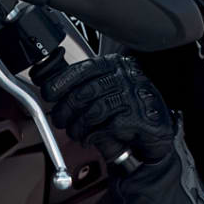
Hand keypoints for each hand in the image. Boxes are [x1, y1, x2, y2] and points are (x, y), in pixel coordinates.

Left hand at [40, 53, 175, 174]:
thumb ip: (82, 86)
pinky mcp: (139, 118)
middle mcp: (125, 76)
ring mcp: (134, 96)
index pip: (82, 69)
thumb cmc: (126, 110)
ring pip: (94, 111)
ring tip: (76, 132)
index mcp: (114, 65)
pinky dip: (93, 136)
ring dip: (79, 126)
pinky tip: (91, 138)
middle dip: (66, 109)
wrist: (154, 131)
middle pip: (85, 92)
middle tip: (60, 120)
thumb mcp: (103, 92)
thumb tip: (49, 86)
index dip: (61, 82)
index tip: (48, 93)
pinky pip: (107, 127)